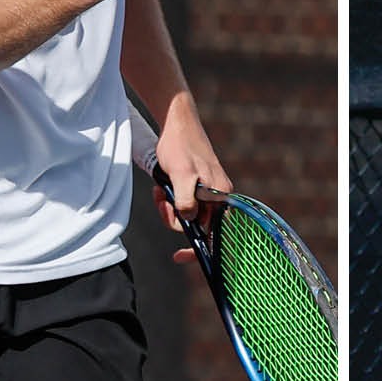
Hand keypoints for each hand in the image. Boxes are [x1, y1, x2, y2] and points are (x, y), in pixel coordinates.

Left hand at [151, 114, 232, 264]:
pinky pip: (184, 202)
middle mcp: (219, 196)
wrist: (177, 123)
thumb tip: (187, 219)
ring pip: (188, 213)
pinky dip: (171, 199)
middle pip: (197, 224)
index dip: (198, 250)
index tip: (179, 257)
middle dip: (175, 218)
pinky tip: (163, 187)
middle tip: (162, 202)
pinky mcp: (198, 185)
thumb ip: (186, 201)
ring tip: (160, 191)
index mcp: (220, 196)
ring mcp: (209, 191)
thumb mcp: (180, 176)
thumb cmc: (180, 146)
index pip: (215, 233)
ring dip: (170, 207)